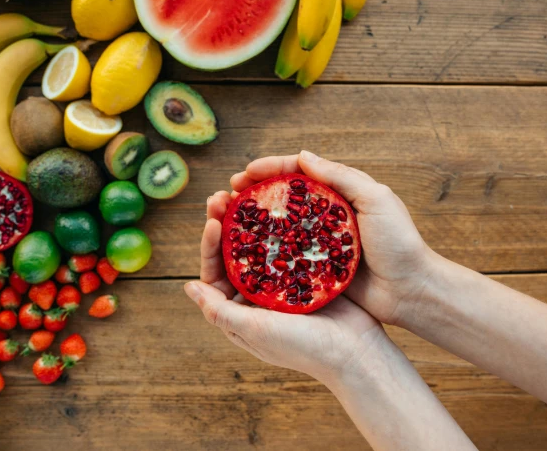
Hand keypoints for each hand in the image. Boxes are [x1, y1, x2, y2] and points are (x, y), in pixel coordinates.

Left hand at [185, 190, 389, 382]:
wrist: (357, 353)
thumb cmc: (304, 348)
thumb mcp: (254, 330)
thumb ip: (219, 311)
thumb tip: (188, 287)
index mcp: (241, 310)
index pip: (215, 272)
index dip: (210, 246)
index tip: (213, 221)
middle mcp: (259, 295)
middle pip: (236, 252)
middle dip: (226, 223)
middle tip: (221, 195)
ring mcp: (284, 282)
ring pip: (261, 244)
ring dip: (251, 219)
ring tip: (244, 192)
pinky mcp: (308, 272)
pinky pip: (290, 244)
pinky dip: (282, 224)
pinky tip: (279, 203)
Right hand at [229, 151, 434, 326]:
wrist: (412, 292)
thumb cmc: (400, 243)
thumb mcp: (376, 199)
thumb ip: (341, 176)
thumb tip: (302, 155)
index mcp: (337, 194)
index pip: (296, 173)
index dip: (268, 169)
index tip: (245, 172)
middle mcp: (321, 217)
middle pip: (278, 199)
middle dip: (250, 193)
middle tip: (225, 195)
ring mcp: (315, 244)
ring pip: (274, 227)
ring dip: (247, 222)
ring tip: (223, 219)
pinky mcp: (312, 270)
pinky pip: (281, 257)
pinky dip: (260, 251)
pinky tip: (240, 251)